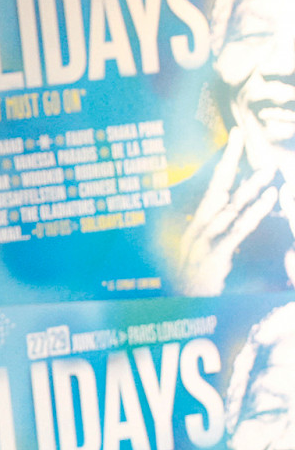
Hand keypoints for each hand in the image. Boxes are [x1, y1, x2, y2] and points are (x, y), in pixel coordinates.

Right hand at [176, 138, 276, 296]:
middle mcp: (196, 228)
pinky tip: (269, 197)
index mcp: (195, 226)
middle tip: (241, 135)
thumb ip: (219, 237)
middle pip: (214, 187)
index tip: (236, 136)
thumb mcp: (204, 259)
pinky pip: (237, 230)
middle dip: (228, 159)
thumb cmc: (195, 288)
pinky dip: (254, 212)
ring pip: (228, 206)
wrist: (180, 314)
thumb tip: (233, 219)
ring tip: (269, 168)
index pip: (211, 186)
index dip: (224, 161)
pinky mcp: (213, 257)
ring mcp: (202, 242)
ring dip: (249, 186)